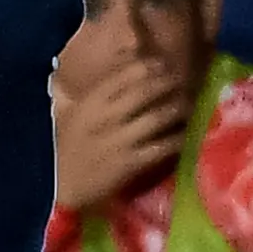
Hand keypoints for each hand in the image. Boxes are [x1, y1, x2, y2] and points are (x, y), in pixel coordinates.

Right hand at [52, 60, 187, 209]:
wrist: (64, 188)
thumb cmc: (67, 150)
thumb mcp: (67, 115)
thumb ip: (81, 93)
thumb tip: (89, 72)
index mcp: (90, 103)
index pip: (124, 75)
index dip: (148, 66)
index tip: (162, 63)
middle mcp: (106, 117)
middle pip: (145, 91)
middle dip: (168, 82)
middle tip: (182, 80)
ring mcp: (121, 140)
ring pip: (158, 117)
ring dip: (177, 108)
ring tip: (189, 104)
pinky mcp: (132, 163)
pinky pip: (162, 146)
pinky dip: (177, 138)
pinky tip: (186, 134)